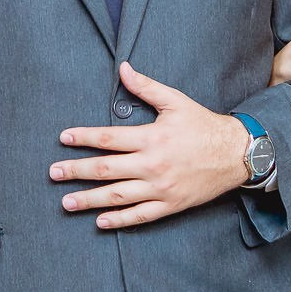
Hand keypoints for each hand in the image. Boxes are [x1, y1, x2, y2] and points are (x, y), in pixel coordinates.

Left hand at [54, 62, 250, 228]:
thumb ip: (146, 87)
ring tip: (67, 203)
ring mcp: (161, 188)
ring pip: (118, 196)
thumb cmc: (204, 125)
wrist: (237, 154)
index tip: (63, 138)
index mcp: (152, 138)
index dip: (83, 138)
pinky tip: (100, 222)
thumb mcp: (176, 101)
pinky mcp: (171, 205)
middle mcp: (153, 165)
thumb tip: (123, 68)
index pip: (108, 139)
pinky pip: (141, 216)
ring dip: (89, 200)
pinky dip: (119, 220)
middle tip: (53, 174)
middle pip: (106, 170)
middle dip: (76, 172)